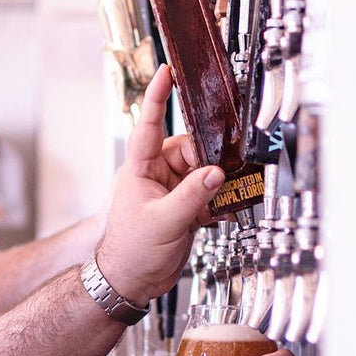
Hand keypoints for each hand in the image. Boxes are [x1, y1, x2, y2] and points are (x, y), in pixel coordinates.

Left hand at [96, 65, 224, 304]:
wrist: (130, 284)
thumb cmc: (130, 252)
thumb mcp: (164, 221)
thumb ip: (193, 196)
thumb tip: (217, 173)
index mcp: (141, 169)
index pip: (150, 125)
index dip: (159, 97)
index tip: (167, 72)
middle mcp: (156, 176)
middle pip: (190, 151)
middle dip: (208, 160)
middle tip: (221, 174)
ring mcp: (171, 192)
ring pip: (203, 173)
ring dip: (217, 184)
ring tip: (226, 196)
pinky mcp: (184, 209)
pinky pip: (207, 195)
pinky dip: (218, 202)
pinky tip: (226, 211)